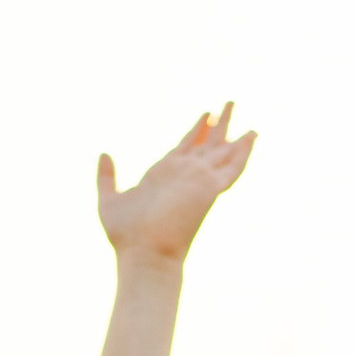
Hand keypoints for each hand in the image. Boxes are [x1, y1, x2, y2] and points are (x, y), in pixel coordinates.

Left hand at [97, 104, 255, 263]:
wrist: (143, 254)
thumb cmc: (124, 236)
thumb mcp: (109, 200)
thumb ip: (106, 176)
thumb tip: (104, 153)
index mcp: (163, 176)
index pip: (185, 147)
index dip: (196, 130)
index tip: (206, 114)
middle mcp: (183, 176)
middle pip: (206, 143)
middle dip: (218, 123)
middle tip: (229, 101)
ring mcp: (198, 181)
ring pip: (220, 149)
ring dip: (230, 127)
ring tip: (237, 105)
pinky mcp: (210, 189)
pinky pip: (233, 168)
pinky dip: (243, 153)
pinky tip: (252, 137)